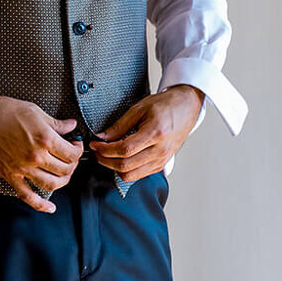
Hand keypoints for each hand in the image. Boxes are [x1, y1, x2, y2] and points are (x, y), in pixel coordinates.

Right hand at [0, 91, 82, 213]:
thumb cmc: (4, 111)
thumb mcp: (34, 111)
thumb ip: (55, 123)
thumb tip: (70, 126)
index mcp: (45, 139)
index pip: (72, 153)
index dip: (78, 149)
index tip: (76, 145)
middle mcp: (36, 156)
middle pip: (65, 170)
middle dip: (72, 165)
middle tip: (70, 158)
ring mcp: (23, 168)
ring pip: (52, 184)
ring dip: (62, 181)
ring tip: (63, 175)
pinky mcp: (10, 175)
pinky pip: (27, 195)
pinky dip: (40, 205)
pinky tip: (50, 208)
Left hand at [89, 86, 204, 183]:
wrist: (186, 108)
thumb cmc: (165, 105)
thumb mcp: (139, 109)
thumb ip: (119, 125)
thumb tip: (102, 137)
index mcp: (156, 134)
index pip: (124, 150)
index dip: (105, 149)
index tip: (95, 144)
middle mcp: (161, 151)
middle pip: (126, 166)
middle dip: (105, 160)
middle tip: (96, 151)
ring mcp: (162, 160)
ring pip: (132, 175)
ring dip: (114, 168)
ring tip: (106, 156)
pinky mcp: (162, 164)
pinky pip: (140, 175)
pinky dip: (126, 170)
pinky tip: (120, 159)